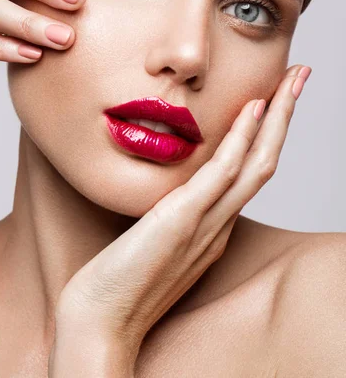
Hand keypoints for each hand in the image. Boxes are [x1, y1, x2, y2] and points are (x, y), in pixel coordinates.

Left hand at [49, 64, 310, 376]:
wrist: (100, 323)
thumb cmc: (119, 281)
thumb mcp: (154, 238)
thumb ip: (173, 214)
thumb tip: (174, 191)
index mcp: (215, 226)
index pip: (251, 170)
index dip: (268, 132)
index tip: (273, 97)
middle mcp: (220, 223)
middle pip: (266, 160)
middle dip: (286, 115)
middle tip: (300, 76)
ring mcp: (207, 223)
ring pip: (257, 162)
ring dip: (277, 117)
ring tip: (291, 80)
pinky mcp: (183, 221)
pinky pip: (222, 174)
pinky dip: (241, 139)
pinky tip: (252, 109)